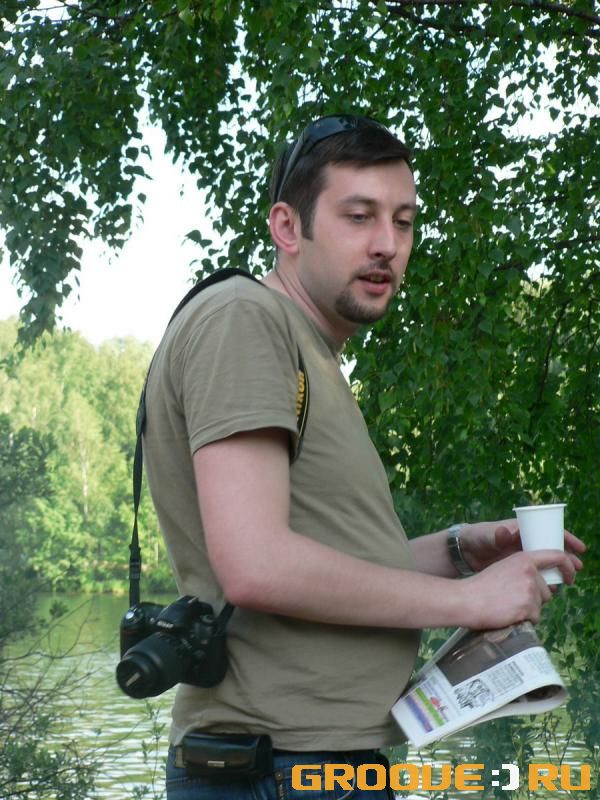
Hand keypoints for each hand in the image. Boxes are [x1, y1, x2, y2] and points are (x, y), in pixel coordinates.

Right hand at [459, 549, 575, 628]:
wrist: (466, 600)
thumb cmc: (481, 586)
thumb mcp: (503, 568)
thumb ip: (523, 571)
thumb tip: (541, 585)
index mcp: (524, 558)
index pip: (557, 556)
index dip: (568, 567)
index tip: (570, 578)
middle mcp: (530, 572)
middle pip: (547, 590)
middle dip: (535, 598)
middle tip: (513, 600)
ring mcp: (530, 590)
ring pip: (541, 605)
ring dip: (529, 609)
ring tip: (508, 606)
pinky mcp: (527, 607)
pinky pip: (534, 618)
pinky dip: (524, 620)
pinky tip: (508, 614)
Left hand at [460, 518, 584, 574]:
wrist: (464, 552)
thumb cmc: (475, 537)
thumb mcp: (486, 535)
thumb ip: (496, 534)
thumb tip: (506, 531)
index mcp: (523, 530)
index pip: (551, 531)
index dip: (567, 538)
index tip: (580, 549)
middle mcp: (526, 542)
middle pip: (553, 549)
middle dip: (567, 559)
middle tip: (578, 570)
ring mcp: (523, 556)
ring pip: (547, 564)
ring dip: (558, 571)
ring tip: (566, 582)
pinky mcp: (518, 569)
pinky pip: (537, 574)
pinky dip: (545, 580)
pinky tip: (550, 589)